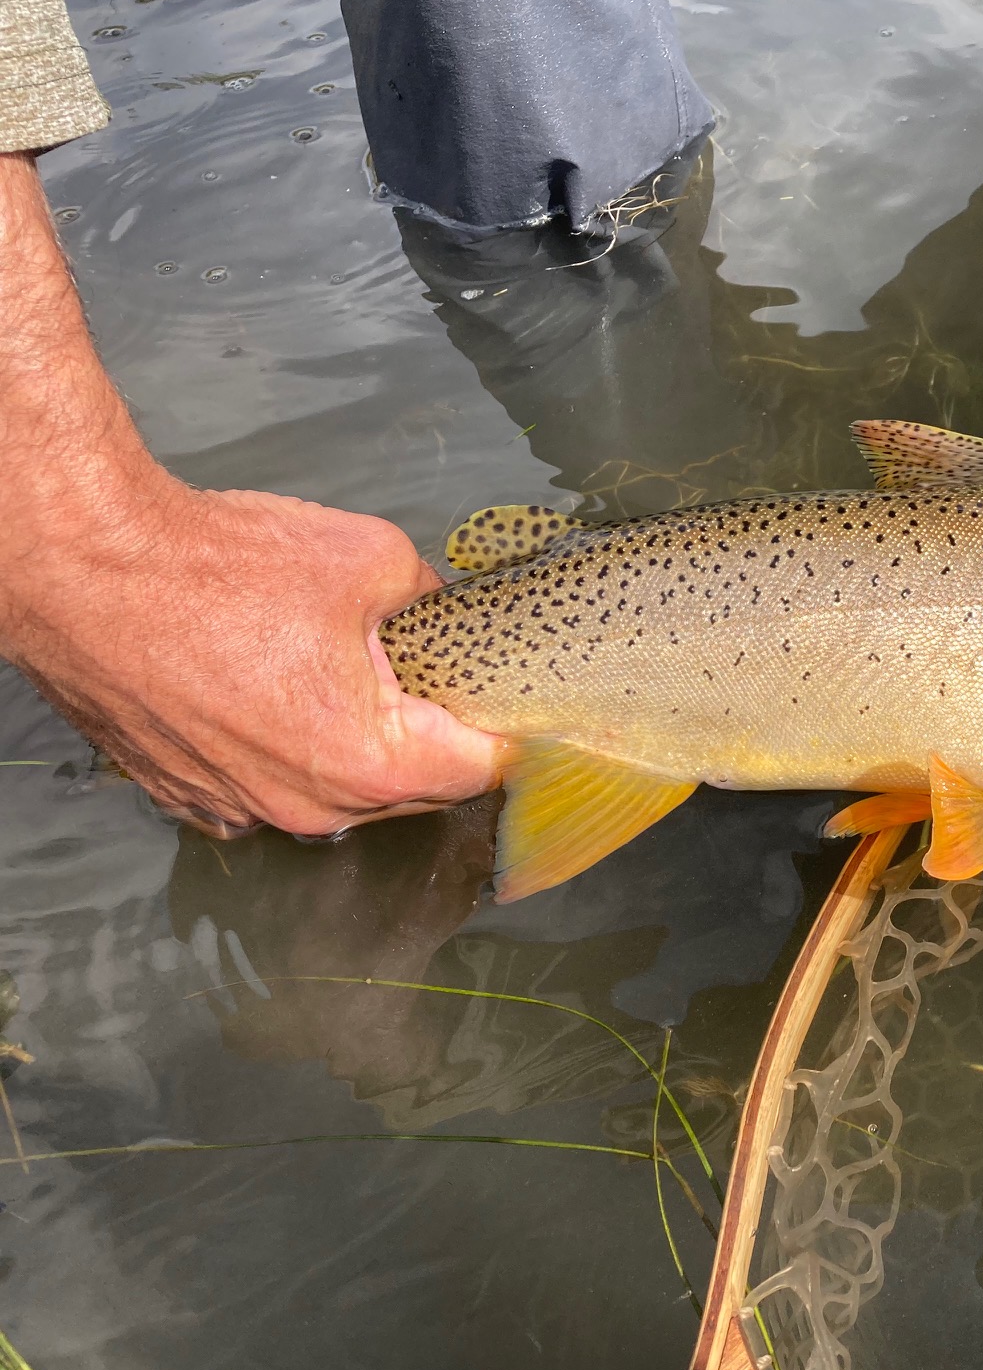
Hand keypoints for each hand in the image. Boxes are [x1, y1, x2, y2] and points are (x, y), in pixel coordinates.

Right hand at [0, 474, 500, 836]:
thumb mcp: (372, 558)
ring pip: (339, 791)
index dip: (504, 727)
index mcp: (370, 764)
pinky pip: (270, 786)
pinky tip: (274, 691)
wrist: (85, 568)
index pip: (480, 770)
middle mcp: (309, 809)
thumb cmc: (217, 565)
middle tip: (428, 669)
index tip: (509, 697)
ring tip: (339, 672)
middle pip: (413, 788)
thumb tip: (446, 616)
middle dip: (431, 734)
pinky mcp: (192, 796)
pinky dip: (287, 749)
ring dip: (356, 742)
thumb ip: (431, 602)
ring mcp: (243, 811)